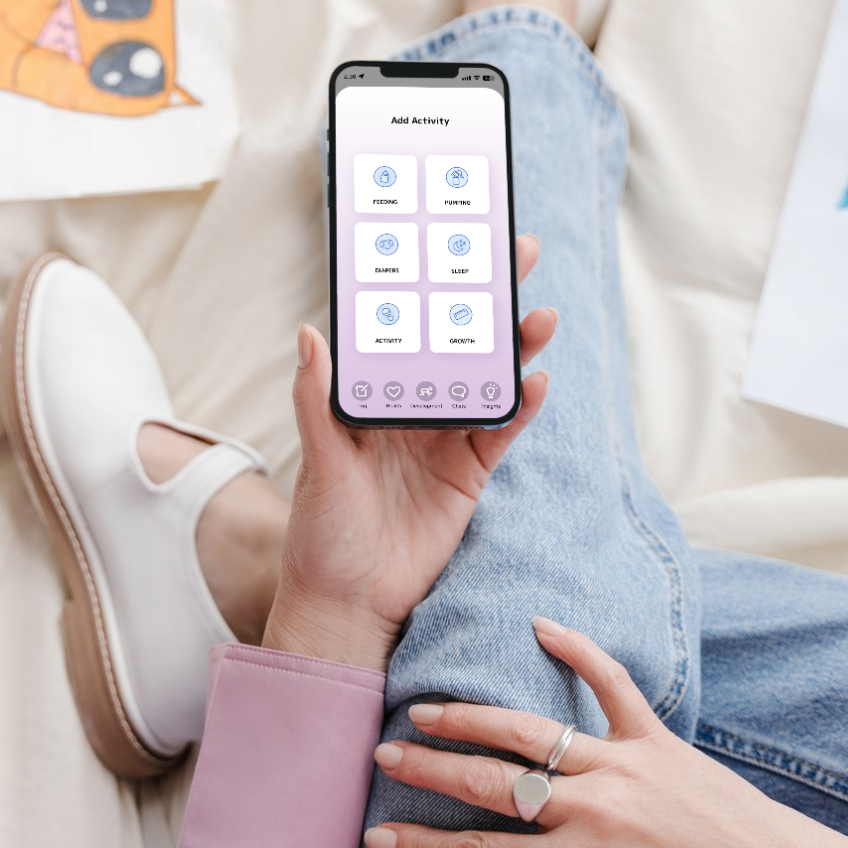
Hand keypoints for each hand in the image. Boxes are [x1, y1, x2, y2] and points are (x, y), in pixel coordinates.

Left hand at [262, 235, 555, 671]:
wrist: (351, 601)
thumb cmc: (322, 530)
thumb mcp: (319, 460)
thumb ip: (319, 400)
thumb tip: (309, 332)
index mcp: (373, 396)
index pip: (407, 328)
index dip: (432, 287)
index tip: (454, 245)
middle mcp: (411, 409)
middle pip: (458, 343)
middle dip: (488, 300)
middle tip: (519, 255)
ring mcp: (443, 439)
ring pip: (486, 380)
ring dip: (513, 348)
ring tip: (538, 316)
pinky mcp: (469, 472)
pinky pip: (501, 431)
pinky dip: (520, 407)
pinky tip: (536, 380)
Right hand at [364, 619, 847, 847]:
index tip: (378, 836)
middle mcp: (593, 809)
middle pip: (491, 785)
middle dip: (429, 773)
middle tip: (383, 756)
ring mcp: (623, 763)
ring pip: (531, 732)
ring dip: (473, 720)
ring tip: (426, 711)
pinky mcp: (656, 735)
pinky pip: (612, 683)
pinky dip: (579, 649)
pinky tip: (541, 625)